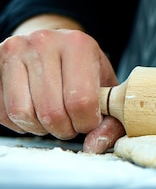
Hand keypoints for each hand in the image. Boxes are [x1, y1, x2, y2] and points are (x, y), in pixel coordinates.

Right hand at [0, 15, 124, 152]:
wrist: (54, 44)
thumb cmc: (83, 68)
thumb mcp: (106, 85)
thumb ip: (112, 118)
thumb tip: (95, 146)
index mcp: (78, 44)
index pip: (81, 100)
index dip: (86, 123)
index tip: (89, 122)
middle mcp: (44, 42)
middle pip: (51, 111)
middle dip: (64, 129)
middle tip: (71, 125)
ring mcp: (15, 51)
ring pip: (22, 113)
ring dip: (39, 128)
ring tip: (53, 120)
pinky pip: (2, 112)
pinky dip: (19, 124)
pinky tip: (34, 114)